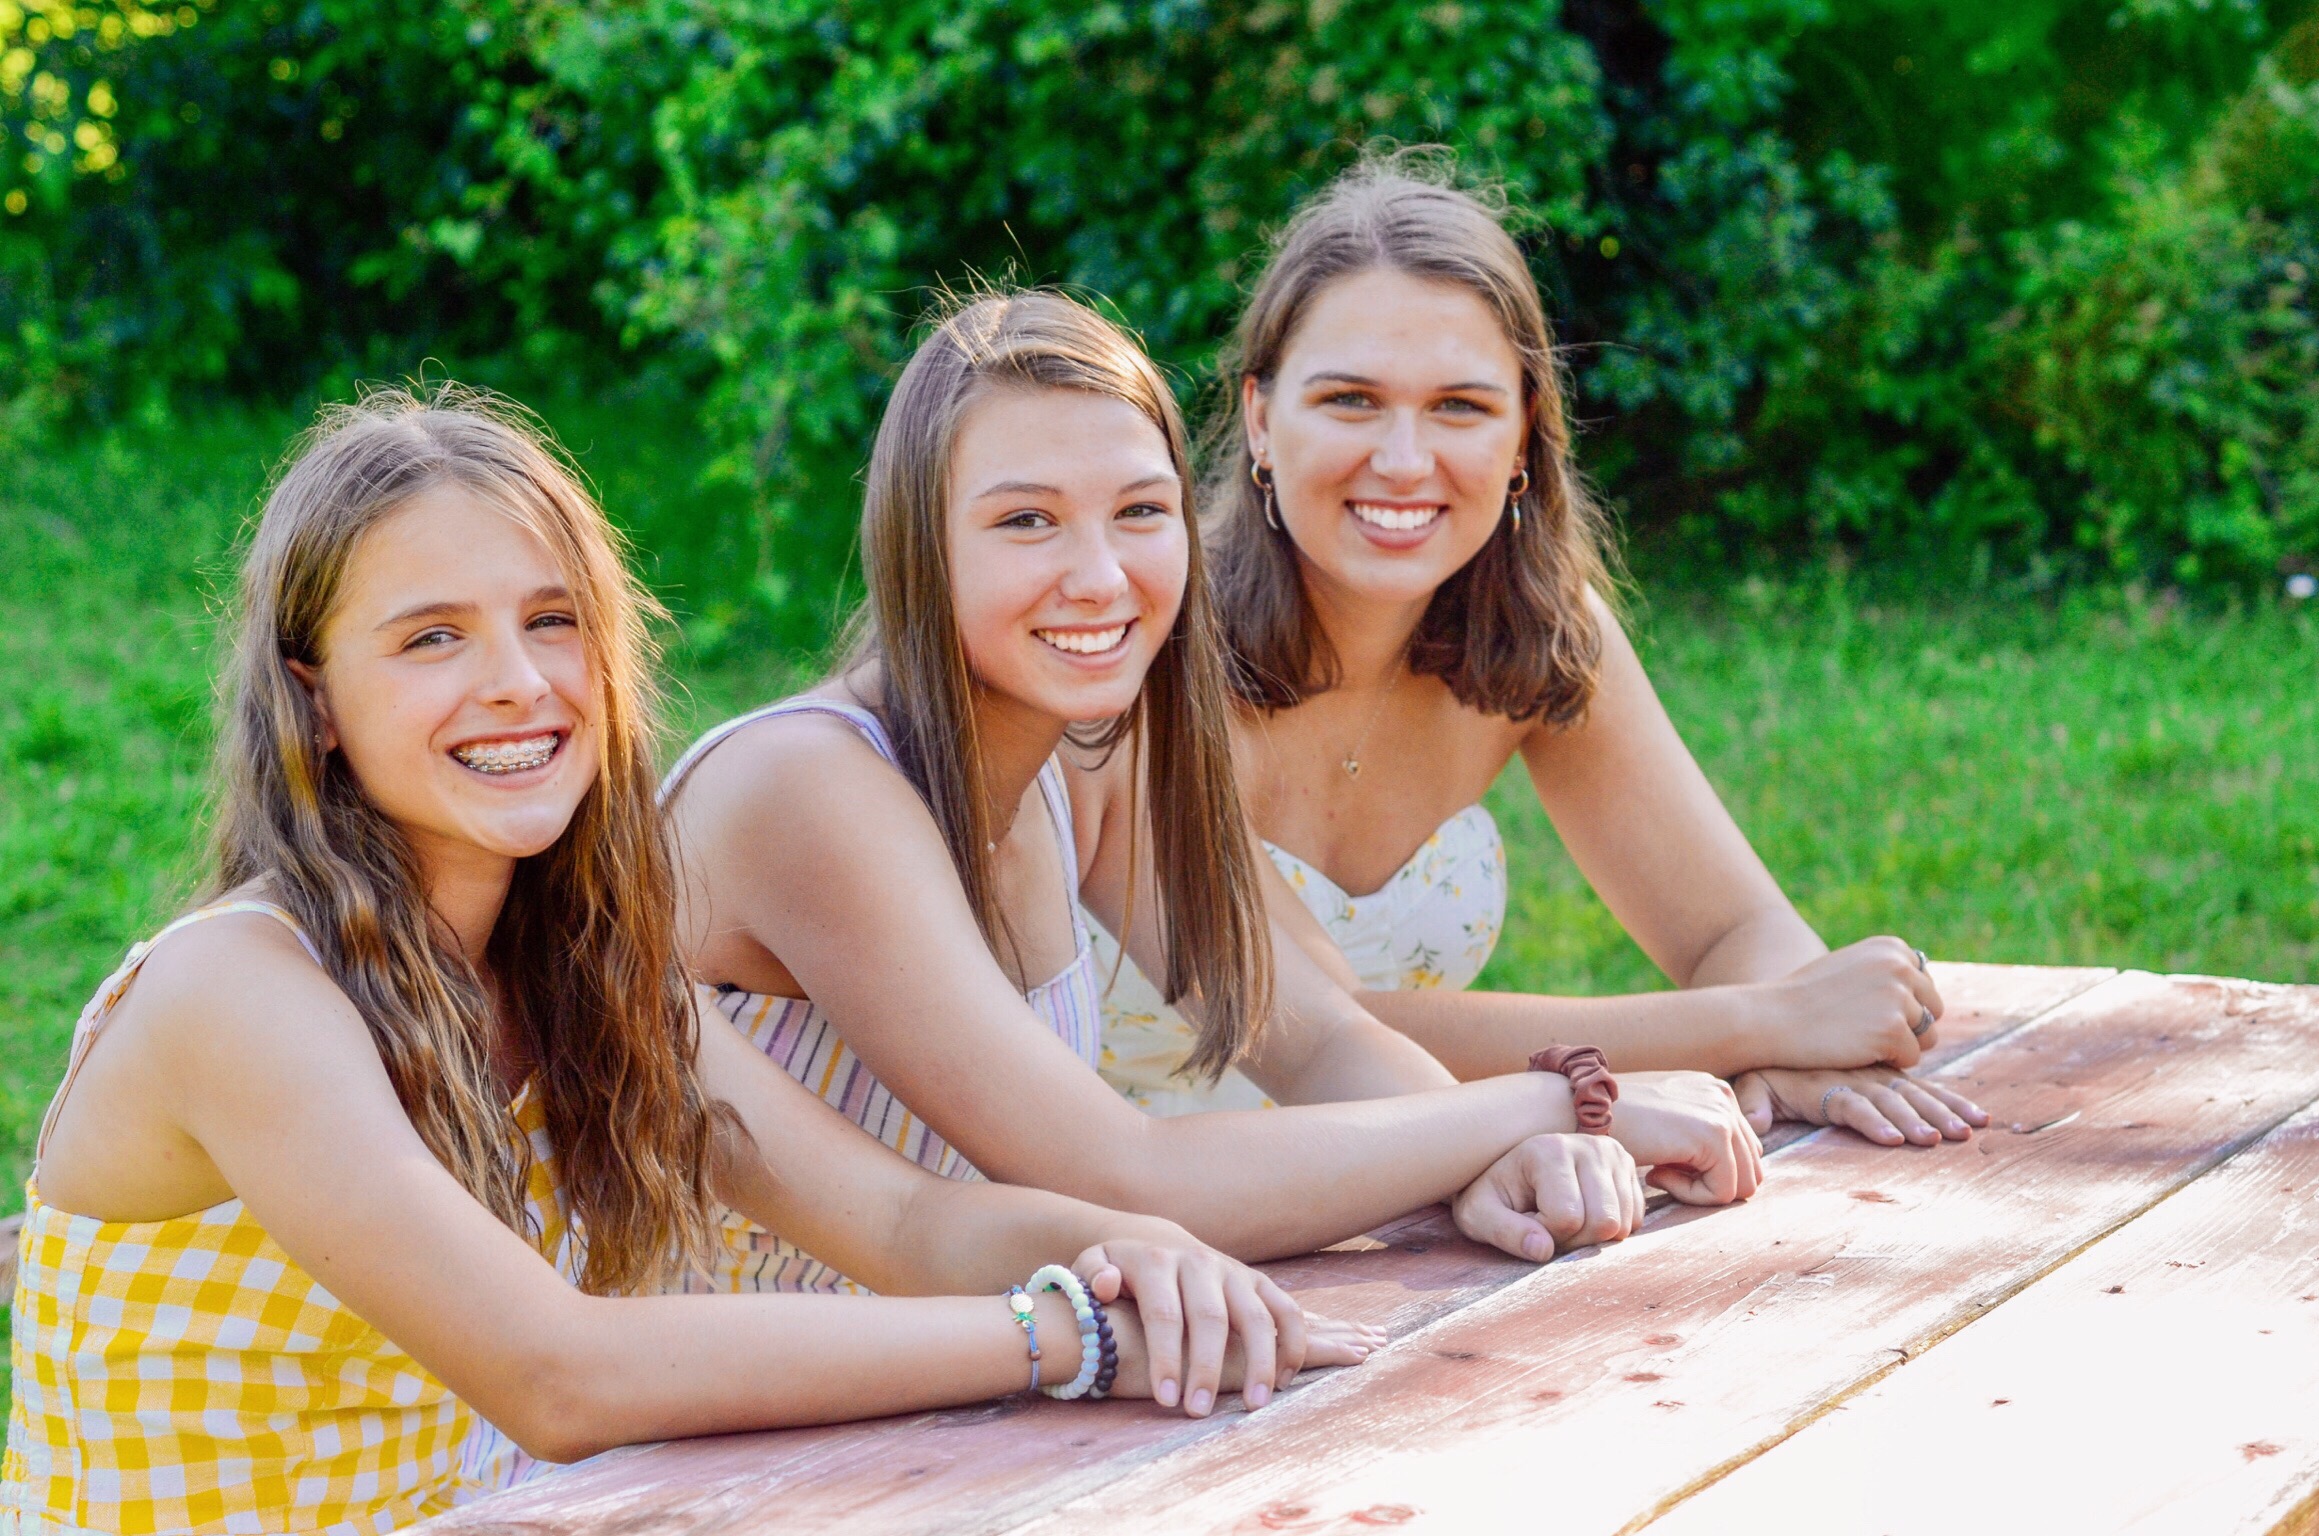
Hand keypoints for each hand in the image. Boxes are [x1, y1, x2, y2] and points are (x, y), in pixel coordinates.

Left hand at [1074, 1235, 1381, 1415]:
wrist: (1155, 1243)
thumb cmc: (1117, 1271)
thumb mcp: (1093, 1265)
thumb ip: (1091, 1276)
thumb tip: (1108, 1284)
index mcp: (1156, 1261)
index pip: (1164, 1313)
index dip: (1166, 1357)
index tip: (1166, 1400)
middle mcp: (1199, 1263)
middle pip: (1211, 1318)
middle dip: (1207, 1368)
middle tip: (1199, 1412)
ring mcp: (1233, 1272)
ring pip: (1258, 1315)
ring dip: (1261, 1361)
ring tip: (1254, 1405)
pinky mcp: (1257, 1282)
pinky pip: (1286, 1310)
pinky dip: (1293, 1343)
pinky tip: (1283, 1380)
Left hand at [1452, 1132, 1644, 1260]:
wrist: (1509, 1172)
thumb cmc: (1491, 1196)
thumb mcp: (1478, 1216)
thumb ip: (1504, 1233)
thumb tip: (1543, 1250)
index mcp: (1549, 1151)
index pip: (1568, 1218)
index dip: (1546, 1235)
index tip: (1527, 1221)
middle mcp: (1588, 1146)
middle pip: (1604, 1222)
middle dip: (1574, 1240)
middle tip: (1548, 1226)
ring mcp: (1613, 1154)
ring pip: (1623, 1224)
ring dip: (1592, 1237)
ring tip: (1564, 1219)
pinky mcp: (1628, 1167)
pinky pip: (1634, 1220)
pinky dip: (1610, 1230)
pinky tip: (1585, 1214)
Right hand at [1608, 1071, 1765, 1204]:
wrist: (1579, 1110)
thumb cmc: (1609, 1121)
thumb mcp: (1661, 1123)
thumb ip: (1694, 1137)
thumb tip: (1725, 1173)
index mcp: (1713, 1091)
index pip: (1742, 1152)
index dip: (1705, 1173)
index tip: (1664, 1164)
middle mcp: (1723, 1095)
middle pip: (1750, 1169)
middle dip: (1709, 1184)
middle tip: (1662, 1175)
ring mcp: (1721, 1112)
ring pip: (1742, 1185)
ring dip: (1700, 1192)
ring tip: (1658, 1176)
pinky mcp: (1713, 1134)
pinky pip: (1722, 1191)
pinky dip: (1690, 1196)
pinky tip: (1654, 1175)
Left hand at [1732, 1066, 1988, 1145]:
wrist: (1782, 1028)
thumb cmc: (1769, 1068)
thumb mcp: (1754, 1083)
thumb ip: (1753, 1103)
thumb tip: (1752, 1125)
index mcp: (1828, 1085)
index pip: (1853, 1104)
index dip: (1873, 1121)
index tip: (1893, 1139)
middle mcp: (1859, 1078)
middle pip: (1892, 1100)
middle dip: (1917, 1119)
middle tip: (1940, 1139)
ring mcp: (1878, 1076)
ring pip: (1915, 1093)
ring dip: (1942, 1111)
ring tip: (1968, 1131)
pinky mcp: (1891, 1077)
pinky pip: (1925, 1087)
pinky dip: (1950, 1101)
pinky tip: (1978, 1118)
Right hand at [1748, 937, 1944, 1070]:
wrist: (1772, 1018)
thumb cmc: (1806, 998)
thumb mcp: (1850, 968)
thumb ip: (1885, 972)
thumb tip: (1921, 983)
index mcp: (1892, 948)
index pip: (1925, 986)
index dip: (1901, 1007)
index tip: (1868, 1012)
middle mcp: (1899, 966)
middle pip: (1932, 1010)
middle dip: (1908, 1027)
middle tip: (1867, 1032)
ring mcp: (1898, 997)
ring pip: (1927, 1036)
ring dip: (1899, 1046)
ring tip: (1861, 1041)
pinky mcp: (1892, 1030)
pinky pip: (1911, 1057)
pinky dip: (1888, 1062)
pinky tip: (1857, 1051)